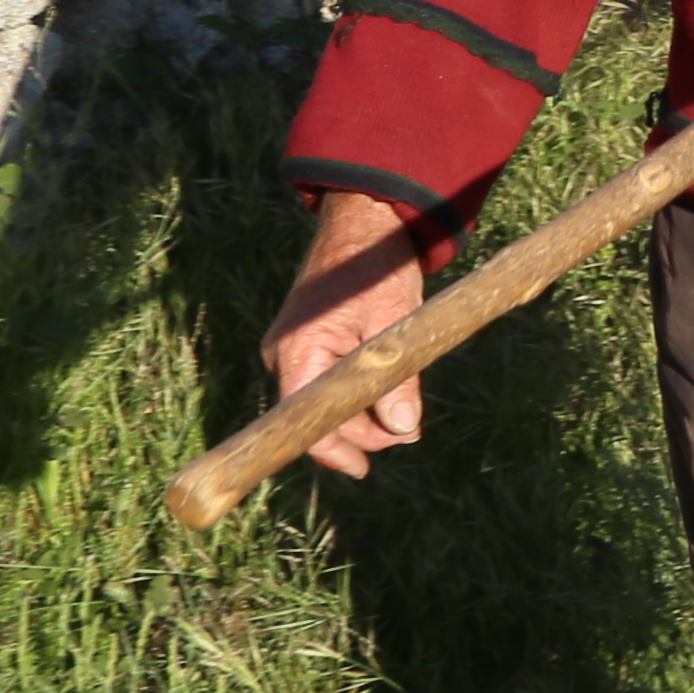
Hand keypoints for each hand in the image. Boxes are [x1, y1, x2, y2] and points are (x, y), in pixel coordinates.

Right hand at [264, 188, 435, 477]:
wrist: (365, 221)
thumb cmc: (377, 267)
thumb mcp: (395, 322)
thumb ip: (397, 378)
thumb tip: (403, 429)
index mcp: (297, 351)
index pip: (305, 423)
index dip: (333, 452)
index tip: (363, 470)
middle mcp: (283, 355)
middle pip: (316, 417)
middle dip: (362, 432)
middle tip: (410, 433)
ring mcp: (290, 349)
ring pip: (323, 402)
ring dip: (362, 414)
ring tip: (405, 420)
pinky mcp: (304, 344)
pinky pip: (325, 382)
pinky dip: (354, 395)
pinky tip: (386, 398)